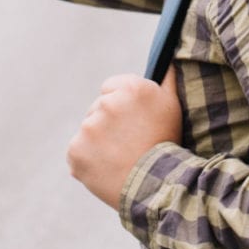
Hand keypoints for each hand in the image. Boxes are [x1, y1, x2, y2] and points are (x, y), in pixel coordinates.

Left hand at [67, 71, 181, 210]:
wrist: (156, 188)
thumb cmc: (166, 145)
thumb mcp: (172, 106)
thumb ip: (166, 78)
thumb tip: (167, 60)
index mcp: (130, 88)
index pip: (109, 88)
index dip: (121, 107)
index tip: (131, 123)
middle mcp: (106, 104)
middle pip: (97, 109)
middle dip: (108, 124)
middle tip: (128, 144)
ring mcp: (89, 128)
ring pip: (88, 131)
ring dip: (97, 143)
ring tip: (119, 159)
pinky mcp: (75, 150)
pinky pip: (77, 152)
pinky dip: (86, 161)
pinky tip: (106, 169)